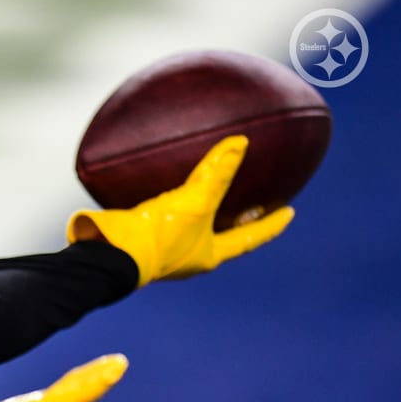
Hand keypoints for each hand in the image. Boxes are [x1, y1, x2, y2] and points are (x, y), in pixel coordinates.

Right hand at [67, 135, 293, 286]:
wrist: (110, 253)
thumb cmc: (158, 236)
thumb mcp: (194, 202)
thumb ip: (216, 174)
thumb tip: (240, 144)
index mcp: (208, 255)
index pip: (249, 239)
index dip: (271, 226)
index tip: (290, 213)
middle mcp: (188, 257)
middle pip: (221, 236)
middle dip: (236, 220)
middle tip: (254, 202)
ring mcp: (163, 251)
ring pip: (192, 230)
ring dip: (203, 214)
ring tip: (208, 194)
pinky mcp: (140, 240)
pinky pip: (162, 220)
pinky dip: (170, 206)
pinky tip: (162, 190)